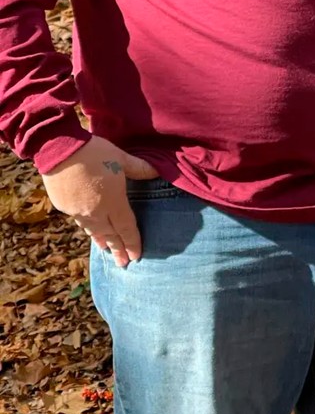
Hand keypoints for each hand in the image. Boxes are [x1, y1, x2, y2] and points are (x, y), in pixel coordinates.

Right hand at [41, 135, 156, 267]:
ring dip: (102, 241)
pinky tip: (90, 230)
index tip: (137, 256)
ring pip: (94, 230)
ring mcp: (78, 211)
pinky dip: (89, 228)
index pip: (126, 228)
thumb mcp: (120, 158)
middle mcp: (96, 211)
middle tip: (124, 264)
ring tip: (107, 251)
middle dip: (118, 250)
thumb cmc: (93, 152)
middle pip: (110, 235)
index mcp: (113, 201)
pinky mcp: (64, 206)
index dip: (133, 242)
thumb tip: (157, 171)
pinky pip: (81, 222)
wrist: (58, 149)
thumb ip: (139, 168)